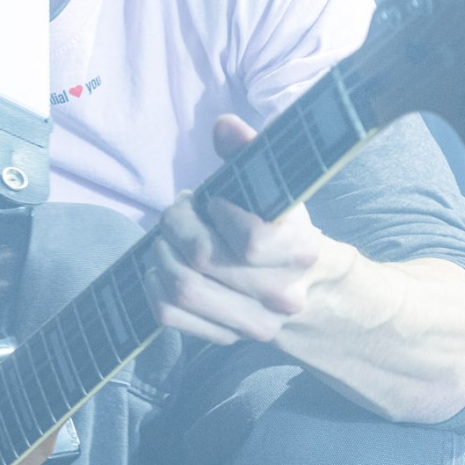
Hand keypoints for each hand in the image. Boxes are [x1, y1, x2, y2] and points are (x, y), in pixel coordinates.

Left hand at [150, 114, 350, 345]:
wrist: (311, 293)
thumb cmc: (283, 229)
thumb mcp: (277, 190)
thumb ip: (251, 154)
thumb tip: (223, 125)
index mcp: (301, 251)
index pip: (250, 241)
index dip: (219, 213)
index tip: (215, 201)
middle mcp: (282, 294)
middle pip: (203, 258)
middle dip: (177, 224)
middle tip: (179, 211)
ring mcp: (254, 323)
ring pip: (182, 287)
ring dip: (161, 253)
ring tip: (167, 237)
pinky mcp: (226, 339)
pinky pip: (168, 314)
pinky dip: (153, 285)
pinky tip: (161, 266)